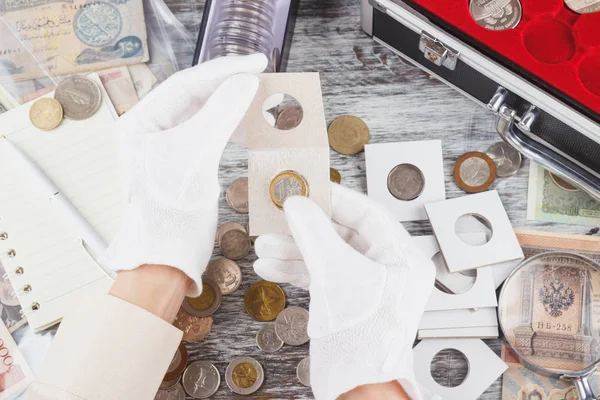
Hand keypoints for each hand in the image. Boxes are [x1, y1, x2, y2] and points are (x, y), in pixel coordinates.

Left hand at [102, 54, 267, 295]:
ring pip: (203, 115)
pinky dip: (230, 129)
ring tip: (260, 100)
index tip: (257, 63)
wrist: (165, 262)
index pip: (184, 84)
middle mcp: (149, 131)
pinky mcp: (182, 166)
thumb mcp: (195, 156)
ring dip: (232, 106)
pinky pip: (208, 135)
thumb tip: (246, 81)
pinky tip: (248, 128)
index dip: (223, 70)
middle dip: (228, 86)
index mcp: (140, 123)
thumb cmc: (171, 214)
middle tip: (262, 78)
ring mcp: (165, 149)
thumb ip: (220, 113)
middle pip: (193, 97)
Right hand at [254, 184, 435, 399]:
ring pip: (328, 257)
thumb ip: (315, 233)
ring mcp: (367, 288)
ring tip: (264, 248)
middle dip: (307, 230)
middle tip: (279, 217)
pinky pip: (322, 278)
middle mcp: (388, 271)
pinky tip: (270, 268)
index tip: (307, 189)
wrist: (355, 386)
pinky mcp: (349, 304)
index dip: (335, 199)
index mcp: (402, 258)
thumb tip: (296, 203)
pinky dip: (297, 272)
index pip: (369, 214)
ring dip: (295, 251)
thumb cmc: (360, 335)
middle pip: (344, 235)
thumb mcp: (335, 273)